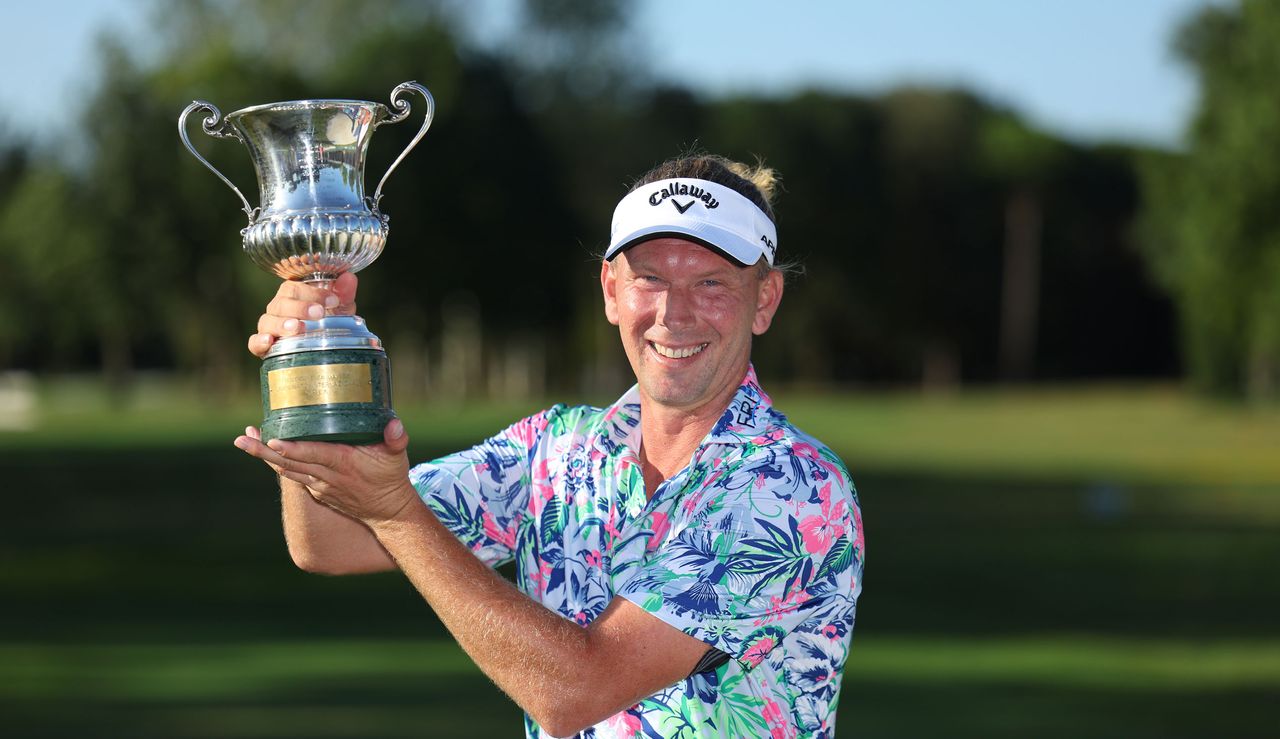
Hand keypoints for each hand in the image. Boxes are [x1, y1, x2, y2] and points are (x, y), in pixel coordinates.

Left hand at [233, 419, 415, 525]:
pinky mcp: (316, 489)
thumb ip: (396, 439)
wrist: (387, 513)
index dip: (294, 449)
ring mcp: (319, 485)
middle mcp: (327, 476)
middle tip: (241, 439)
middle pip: (290, 462)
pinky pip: (293, 475)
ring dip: (264, 457)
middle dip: (264, 451)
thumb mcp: (397, 457)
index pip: (314, 455)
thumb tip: (395, 425)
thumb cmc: (391, 479)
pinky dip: (277, 463)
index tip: (273, 440)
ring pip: (287, 470)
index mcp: (343, 464)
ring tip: (245, 440)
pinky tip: (266, 450)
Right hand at [247, 272, 358, 358]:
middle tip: (319, 314)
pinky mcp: (263, 346)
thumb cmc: (328, 321)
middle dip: (300, 307)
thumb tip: (349, 278)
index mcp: (294, 294)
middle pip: (282, 302)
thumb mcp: (339, 308)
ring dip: (281, 324)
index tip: (333, 300)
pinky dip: (259, 342)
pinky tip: (269, 341)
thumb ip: (344, 294)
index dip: (313, 293)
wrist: (321, 349)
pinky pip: (254, 342)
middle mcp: (279, 307)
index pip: (296, 287)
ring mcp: (269, 326)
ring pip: (267, 320)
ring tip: (297, 328)